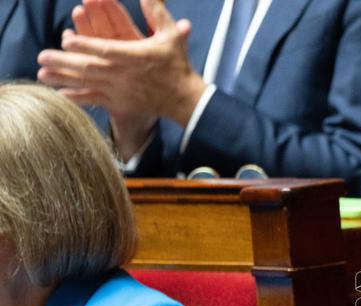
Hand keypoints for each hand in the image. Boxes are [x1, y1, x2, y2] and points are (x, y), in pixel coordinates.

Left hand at [37, 0, 205, 154]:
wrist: (185, 100)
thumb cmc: (177, 66)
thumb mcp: (172, 36)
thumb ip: (157, 14)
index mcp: (136, 56)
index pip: (106, 50)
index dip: (86, 45)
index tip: (67, 39)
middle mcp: (125, 75)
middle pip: (90, 67)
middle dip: (63, 62)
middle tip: (42, 56)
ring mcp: (121, 91)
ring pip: (88, 84)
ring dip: (63, 79)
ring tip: (42, 73)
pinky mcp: (121, 103)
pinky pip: (95, 100)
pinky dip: (78, 98)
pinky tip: (61, 94)